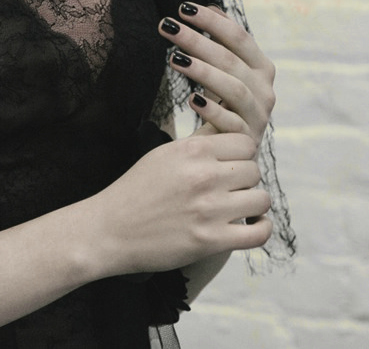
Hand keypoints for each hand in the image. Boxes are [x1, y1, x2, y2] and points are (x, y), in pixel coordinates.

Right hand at [90, 132, 271, 275]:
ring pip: (261, 199)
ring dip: (251, 204)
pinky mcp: (211, 240)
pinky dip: (261, 228)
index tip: (228, 166)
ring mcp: (209, 210)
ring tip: (235, 208)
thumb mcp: (164, 154)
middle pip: (254, 170)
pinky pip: (259, 233)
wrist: (107, 229)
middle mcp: (203, 176)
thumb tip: (229, 127)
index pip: (245, 143)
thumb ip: (199, 144)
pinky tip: (252, 225)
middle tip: (226, 190)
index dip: (240, 155)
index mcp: (191, 150)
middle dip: (243, 180)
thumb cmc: (135, 191)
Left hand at [159, 3, 275, 144]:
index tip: (182, 8)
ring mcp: (258, 116)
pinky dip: (213, 110)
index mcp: (261, 68)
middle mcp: (265, 90)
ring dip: (203, 71)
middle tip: (166, 27)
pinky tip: (191, 99)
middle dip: (197, 40)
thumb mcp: (226, 72)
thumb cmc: (227, 105)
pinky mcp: (247, 140)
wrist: (233, 153)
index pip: (239, 38)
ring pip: (234, 89)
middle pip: (231, 60)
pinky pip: (232, 123)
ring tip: (173, 59)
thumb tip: (212, 7)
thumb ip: (224, 41)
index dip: (212, 22)